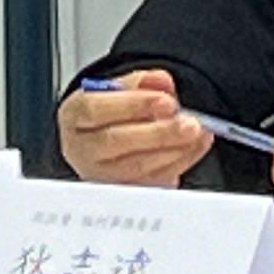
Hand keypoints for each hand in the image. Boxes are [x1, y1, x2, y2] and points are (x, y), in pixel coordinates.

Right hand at [59, 67, 207, 185]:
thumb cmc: (109, 114)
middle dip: (159, 132)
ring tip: (197, 133)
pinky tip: (194, 146)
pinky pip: (152, 181)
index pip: (96, 110)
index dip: (134, 105)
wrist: (100, 141)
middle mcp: (83, 148)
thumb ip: (140, 82)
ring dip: (175, 149)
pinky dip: (180, 163)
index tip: (166, 101)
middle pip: (117, 141)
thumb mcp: (118, 89)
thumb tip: (161, 81)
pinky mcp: (123, 192)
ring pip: (137, 166)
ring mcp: (101, 174)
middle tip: (189, 124)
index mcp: (75, 116)